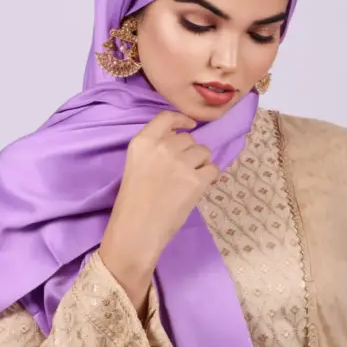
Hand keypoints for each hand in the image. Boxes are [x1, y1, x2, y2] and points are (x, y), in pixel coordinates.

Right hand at [99, 111, 218, 310]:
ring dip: (200, 163)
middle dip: (189, 151)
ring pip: (204, 152)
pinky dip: (209, 177)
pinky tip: (199, 187)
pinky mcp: (197, 180)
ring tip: (189, 180)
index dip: (181, 119)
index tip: (190, 124)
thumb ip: (155, 150)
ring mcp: (181, 162)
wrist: (137, 230)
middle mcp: (163, 147)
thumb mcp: (136, 165)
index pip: (166, 117)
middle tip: (181, 170)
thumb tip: (183, 144)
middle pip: (188, 138)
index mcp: (142, 142)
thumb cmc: (133, 202)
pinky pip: (213, 169)